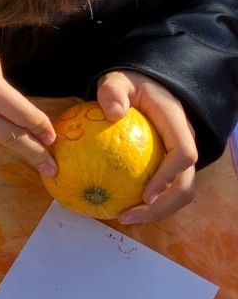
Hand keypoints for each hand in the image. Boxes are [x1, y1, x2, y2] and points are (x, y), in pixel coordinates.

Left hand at [95, 70, 197, 223]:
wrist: (145, 86)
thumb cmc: (129, 85)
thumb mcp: (117, 80)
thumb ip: (112, 91)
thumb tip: (112, 112)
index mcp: (176, 122)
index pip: (184, 153)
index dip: (169, 177)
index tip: (145, 194)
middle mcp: (184, 141)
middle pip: (186, 183)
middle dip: (163, 206)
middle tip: (128, 216)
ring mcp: (179, 155)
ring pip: (179, 191)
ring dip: (157, 210)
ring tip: (124, 218)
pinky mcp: (168, 164)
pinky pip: (164, 188)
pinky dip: (148, 203)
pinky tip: (121, 207)